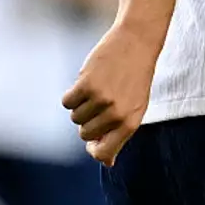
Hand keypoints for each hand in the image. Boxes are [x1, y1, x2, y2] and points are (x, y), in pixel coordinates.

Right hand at [61, 23, 161, 165]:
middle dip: (88, 121)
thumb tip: (107, 163)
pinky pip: (67, 102)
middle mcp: (115, 115)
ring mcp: (100, 100)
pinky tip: (85, 83)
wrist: (137, 41)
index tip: (93, 141)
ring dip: (81, 105)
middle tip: (100, 102)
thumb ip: (120, 134)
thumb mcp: (136, 107)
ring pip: (75, 117)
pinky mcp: (86, 84)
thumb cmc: (135, 77)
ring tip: (97, 88)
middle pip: (85, 133)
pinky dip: (72, 94)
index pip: (103, 152)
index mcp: (130, 123)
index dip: (94, 149)